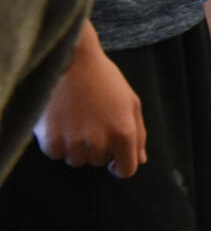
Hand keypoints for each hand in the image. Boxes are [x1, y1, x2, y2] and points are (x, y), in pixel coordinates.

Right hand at [34, 28, 146, 177]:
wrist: (71, 60)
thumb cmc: (105, 80)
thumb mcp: (131, 102)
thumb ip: (138, 134)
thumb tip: (140, 160)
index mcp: (124, 133)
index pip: (126, 170)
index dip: (121, 164)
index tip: (114, 156)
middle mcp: (99, 142)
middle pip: (99, 163)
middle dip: (98, 147)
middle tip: (93, 121)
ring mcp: (73, 142)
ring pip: (76, 160)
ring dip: (77, 146)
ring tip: (77, 118)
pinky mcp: (50, 139)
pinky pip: (55, 153)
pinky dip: (57, 142)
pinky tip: (61, 120)